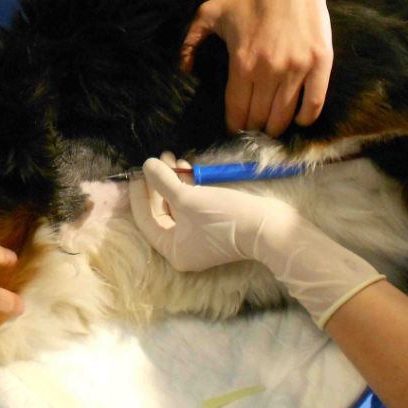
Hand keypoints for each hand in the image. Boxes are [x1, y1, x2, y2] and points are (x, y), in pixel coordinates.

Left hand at [130, 157, 382, 325]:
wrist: (269, 226)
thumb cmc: (225, 217)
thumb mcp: (188, 198)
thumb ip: (163, 182)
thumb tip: (146, 166)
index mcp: (173, 250)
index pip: (145, 220)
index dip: (139, 194)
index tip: (138, 171)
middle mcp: (184, 247)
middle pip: (161, 212)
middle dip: (159, 183)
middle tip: (158, 159)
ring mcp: (200, 236)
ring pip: (177, 205)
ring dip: (173, 181)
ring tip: (172, 157)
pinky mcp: (214, 224)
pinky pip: (193, 204)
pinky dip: (188, 186)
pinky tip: (187, 167)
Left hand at [180, 0, 335, 136]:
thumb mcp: (210, 12)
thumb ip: (190, 40)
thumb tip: (184, 68)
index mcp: (242, 63)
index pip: (237, 110)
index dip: (235, 125)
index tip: (235, 128)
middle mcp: (269, 70)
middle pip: (260, 118)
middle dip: (254, 128)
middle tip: (254, 127)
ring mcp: (297, 68)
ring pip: (285, 116)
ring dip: (276, 128)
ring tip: (271, 126)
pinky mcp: (320, 63)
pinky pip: (314, 104)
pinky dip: (305, 118)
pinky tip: (298, 119)